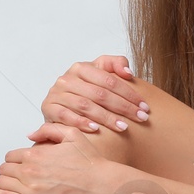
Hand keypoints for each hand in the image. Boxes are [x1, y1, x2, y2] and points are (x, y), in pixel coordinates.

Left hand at [0, 124, 121, 193]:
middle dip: (8, 172)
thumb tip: (29, 135)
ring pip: (0, 184)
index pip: (10, 156)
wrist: (103, 186)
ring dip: (2, 183)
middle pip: (4, 170)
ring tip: (8, 186)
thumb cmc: (90, 163)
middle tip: (15, 177)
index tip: (19, 166)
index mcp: (36, 154)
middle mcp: (30, 171)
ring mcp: (31, 191)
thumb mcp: (72, 134)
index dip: (14, 160)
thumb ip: (47, 130)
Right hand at [34, 55, 148, 138]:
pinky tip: (96, 130)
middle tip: (141, 118)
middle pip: (99, 94)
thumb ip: (114, 64)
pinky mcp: (48, 108)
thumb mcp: (99, 72)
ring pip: (85, 106)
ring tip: (124, 127)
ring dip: (106, 118)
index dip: (129, 93)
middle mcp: (67, 79)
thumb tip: (127, 71)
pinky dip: (81, 123)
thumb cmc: (84, 89)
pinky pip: (66, 116)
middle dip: (123, 107)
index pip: (109, 80)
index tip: (145, 106)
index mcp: (81, 68)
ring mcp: (56, 94)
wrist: (60, 103)